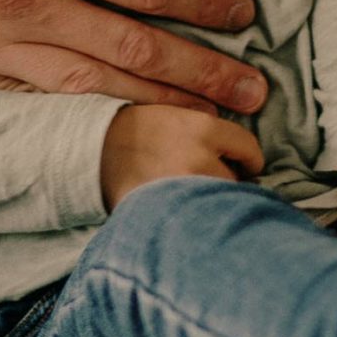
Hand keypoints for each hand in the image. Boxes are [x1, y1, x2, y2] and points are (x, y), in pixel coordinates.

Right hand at [0, 0, 267, 110]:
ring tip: (212, 123)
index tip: (245, 14)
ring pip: (90, 88)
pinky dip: (83, 120)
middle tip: (257, 95)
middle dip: (202, 73)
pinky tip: (118, 128)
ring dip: (158, 105)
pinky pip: (31, 105)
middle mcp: (23, 7)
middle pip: (131, 49)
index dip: (201, 1)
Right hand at [99, 105, 264, 208]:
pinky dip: (195, 222)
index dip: (247, 159)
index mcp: (200, 127)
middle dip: (228, 183)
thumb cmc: (133, 131)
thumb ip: (209, 126)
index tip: (246, 166)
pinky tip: (182, 215)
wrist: (88, 153)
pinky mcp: (166, 215)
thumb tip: (246, 151)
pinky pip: (197, 224)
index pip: (248, 148)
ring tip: (190, 199)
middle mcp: (197, 159)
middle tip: (210, 183)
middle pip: (236, 180)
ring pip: (218, 204)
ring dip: (211, 204)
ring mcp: (182, 191)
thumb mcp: (175, 112)